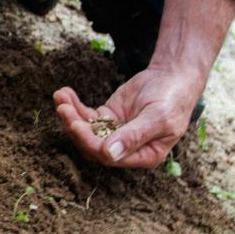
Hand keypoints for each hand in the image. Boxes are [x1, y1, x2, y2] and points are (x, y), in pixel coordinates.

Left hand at [54, 64, 203, 167]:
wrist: (174, 76)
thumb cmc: (173, 99)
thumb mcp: (158, 118)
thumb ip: (134, 136)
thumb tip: (109, 155)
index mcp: (143, 156)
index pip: (110, 157)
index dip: (90, 143)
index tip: (76, 125)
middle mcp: (127, 149)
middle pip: (93, 146)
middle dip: (76, 128)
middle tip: (63, 109)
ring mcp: (115, 132)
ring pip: (87, 131)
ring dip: (71, 116)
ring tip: (60, 97)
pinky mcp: (109, 117)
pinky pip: (87, 116)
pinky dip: (74, 106)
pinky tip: (65, 93)